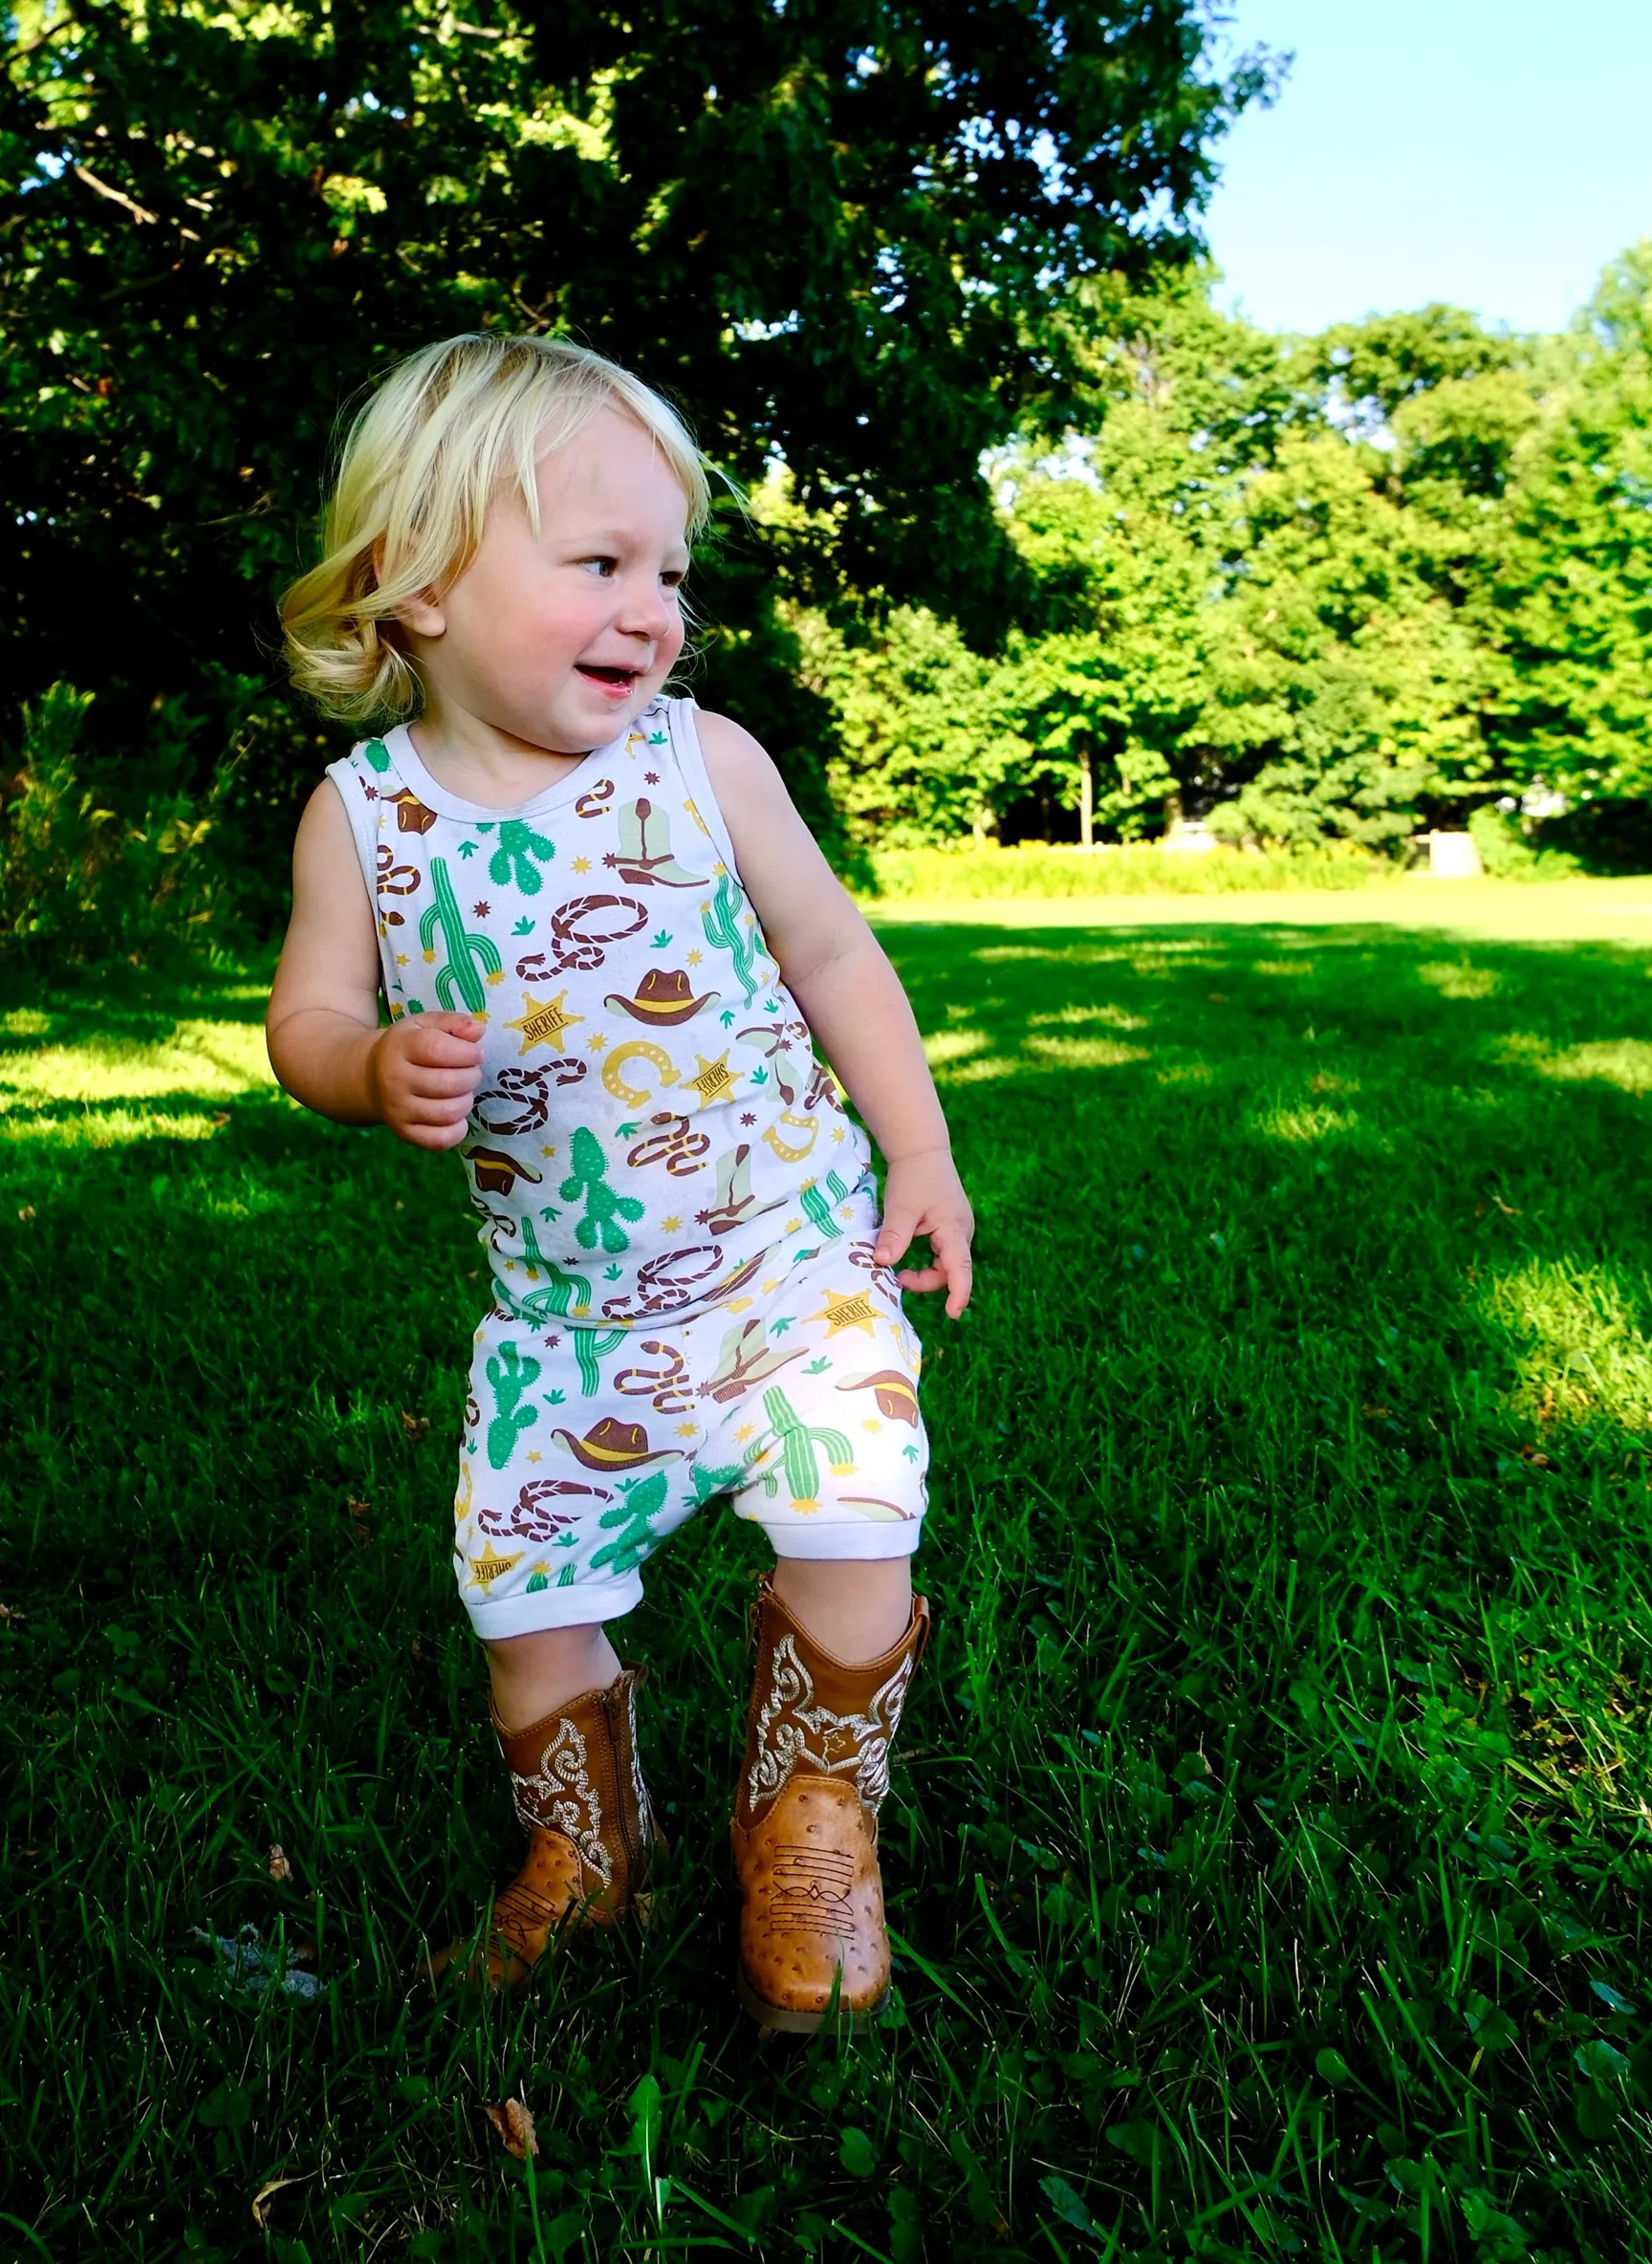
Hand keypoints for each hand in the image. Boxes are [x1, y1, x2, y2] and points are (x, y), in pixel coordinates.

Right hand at [367, 1012, 483, 1149]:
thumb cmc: (407, 1048)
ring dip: (466, 1101)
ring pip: (449, 1112)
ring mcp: (397, 1109)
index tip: (474, 1053)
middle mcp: (394, 1080)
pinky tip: (456, 1116)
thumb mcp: (425, 1025)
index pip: (439, 1050)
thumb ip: (454, 1022)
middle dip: (471, 1076)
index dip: (467, 1053)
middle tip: (470, 1071)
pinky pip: (440, 1140)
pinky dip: (458, 1130)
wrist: (370, 1077)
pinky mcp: (404, 1133)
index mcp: (400, 1047)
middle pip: (449, 1083)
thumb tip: (480, 1030)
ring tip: (462, 1091)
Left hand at [873, 1147, 974, 1318]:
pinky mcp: (950, 1226)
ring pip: (946, 1263)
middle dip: (928, 1281)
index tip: (952, 1314)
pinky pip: (943, 1253)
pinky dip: (927, 1261)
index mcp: (954, 1229)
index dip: (958, 1293)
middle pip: (951, 1270)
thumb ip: (894, 1236)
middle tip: (898, 1279)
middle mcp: (962, 1232)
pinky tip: (908, 1259)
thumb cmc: (913, 1177)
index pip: (960, 1268)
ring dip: (926, 1272)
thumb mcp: (900, 1208)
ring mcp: (958, 1229)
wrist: (921, 1150)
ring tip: (900, 1272)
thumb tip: (882, 1262)